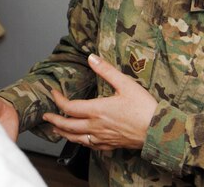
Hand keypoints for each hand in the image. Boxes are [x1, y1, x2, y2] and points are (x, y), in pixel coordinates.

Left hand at [42, 53, 156, 150]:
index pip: (69, 107)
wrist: (158, 131)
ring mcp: (102, 137)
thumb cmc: (144, 108)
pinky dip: (79, 142)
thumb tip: (91, 58)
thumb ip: (106, 70)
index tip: (53, 93)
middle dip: (54, 120)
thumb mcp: (126, 84)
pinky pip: (89, 146)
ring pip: (76, 138)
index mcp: (97, 110)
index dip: (58, 100)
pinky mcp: (110, 144)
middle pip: (68, 126)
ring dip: (63, 133)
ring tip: (56, 129)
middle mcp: (96, 126)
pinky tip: (79, 140)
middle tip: (45, 115)